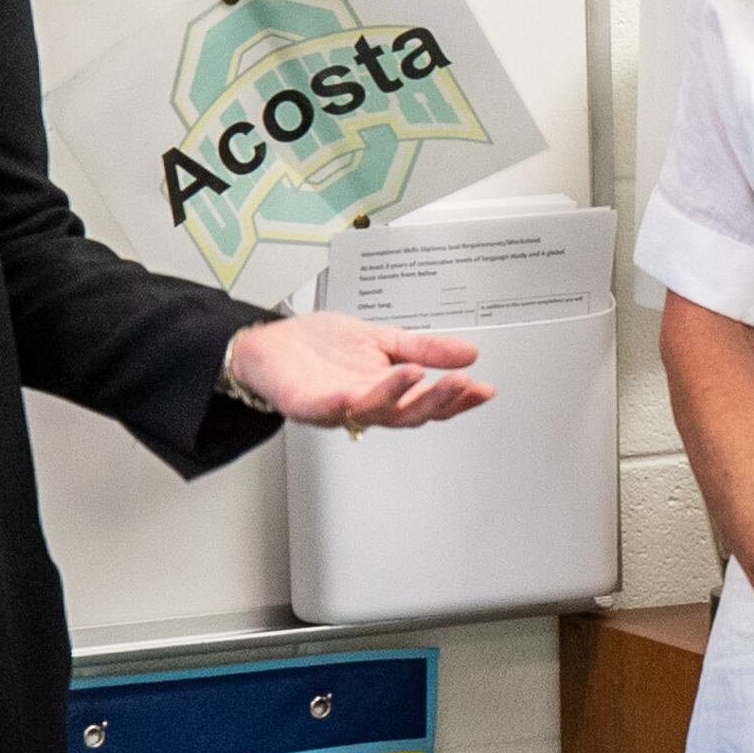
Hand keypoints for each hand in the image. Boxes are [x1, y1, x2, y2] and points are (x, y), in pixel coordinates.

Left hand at [226, 313, 493, 429]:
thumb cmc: (319, 346)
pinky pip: (330, 407)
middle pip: (409, 414)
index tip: (484, 389)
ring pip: (375, 412)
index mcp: (387, 392)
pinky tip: (362, 388)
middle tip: (463, 385)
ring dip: (398, 395)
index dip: (458, 399)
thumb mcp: (381, 339)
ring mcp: (337, 408)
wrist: (270, 344)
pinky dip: (348, 400)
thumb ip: (422, 347)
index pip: (429, 401)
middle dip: (438, 400)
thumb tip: (469, 352)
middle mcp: (366, 405)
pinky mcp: (307, 405)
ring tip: (417, 373)